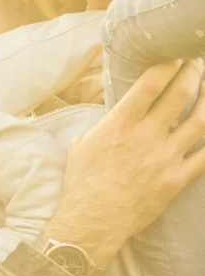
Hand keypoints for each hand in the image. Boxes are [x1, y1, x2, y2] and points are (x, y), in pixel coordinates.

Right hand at [44, 58, 204, 267]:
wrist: (91, 222)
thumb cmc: (82, 183)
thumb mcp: (83, 143)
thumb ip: (106, 122)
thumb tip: (118, 109)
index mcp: (121, 123)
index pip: (152, 81)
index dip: (169, 61)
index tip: (175, 52)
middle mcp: (147, 136)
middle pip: (182, 93)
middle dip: (194, 71)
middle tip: (197, 62)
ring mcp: (165, 158)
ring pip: (201, 120)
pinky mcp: (176, 179)